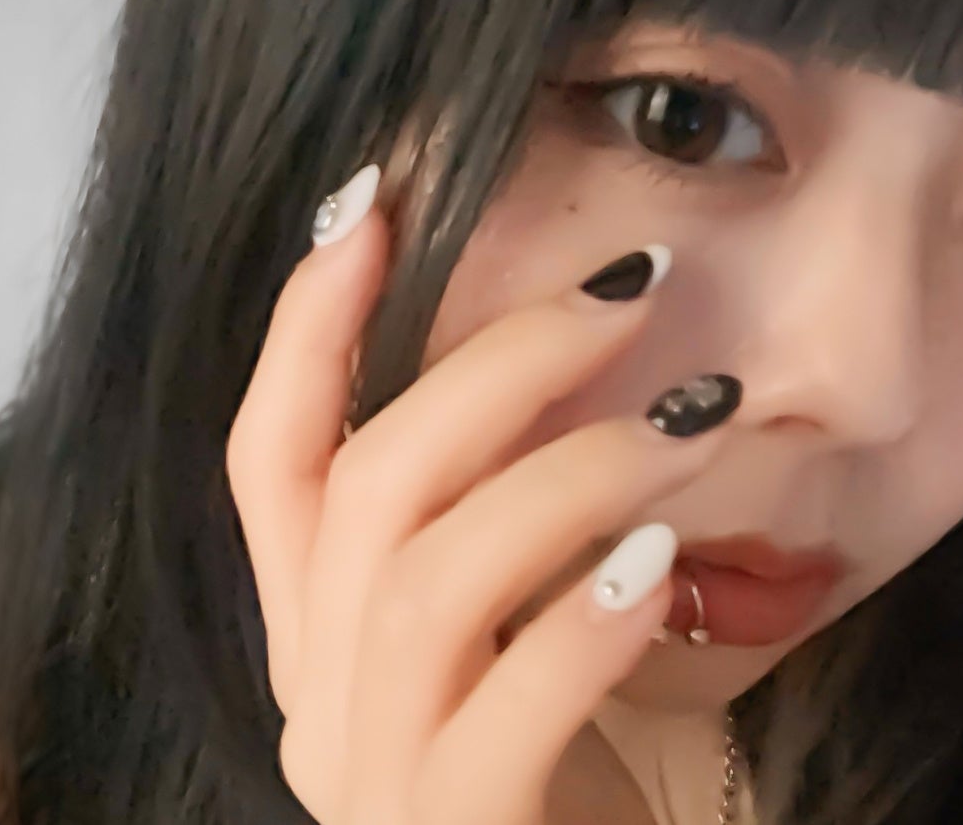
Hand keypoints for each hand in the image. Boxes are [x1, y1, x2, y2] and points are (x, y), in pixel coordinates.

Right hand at [226, 165, 741, 823]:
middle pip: (358, 487)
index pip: (266, 455)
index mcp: (312, 636)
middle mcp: (316, 699)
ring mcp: (372, 774)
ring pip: (425, 576)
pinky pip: (503, 708)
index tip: (378, 196)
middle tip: (630, 288)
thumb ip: (489, 531)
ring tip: (696, 419)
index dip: (308, 321)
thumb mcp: (501, 639)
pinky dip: (582, 620)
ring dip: (569, 472)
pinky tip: (663, 573)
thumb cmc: (556, 785)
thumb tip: (562, 361)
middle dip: (490, 363)